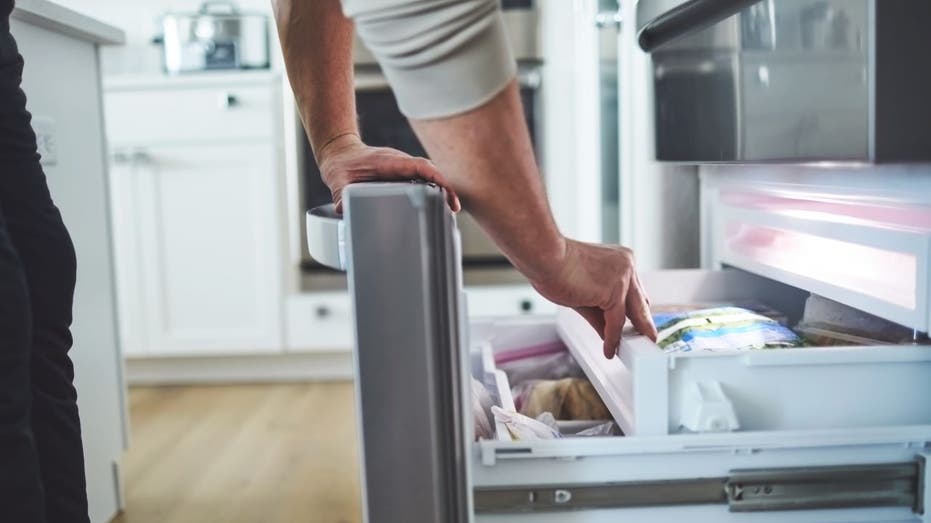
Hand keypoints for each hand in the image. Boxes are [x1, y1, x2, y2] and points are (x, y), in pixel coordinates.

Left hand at [317, 133, 460, 212]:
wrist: (340, 153)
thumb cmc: (341, 165)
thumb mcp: (337, 181)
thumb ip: (340, 195)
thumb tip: (344, 210)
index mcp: (388, 161)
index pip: (418, 166)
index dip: (435, 177)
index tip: (446, 192)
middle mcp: (399, 162)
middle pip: (429, 171)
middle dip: (444, 187)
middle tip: (454, 208)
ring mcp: (402, 167)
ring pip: (428, 175)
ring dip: (441, 190)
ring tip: (450, 210)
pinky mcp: (402, 174)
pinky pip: (422, 179)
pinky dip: (432, 190)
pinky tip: (437, 206)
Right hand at [530, 239, 657, 358]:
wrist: (544, 257)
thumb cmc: (554, 267)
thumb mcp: (583, 292)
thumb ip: (598, 313)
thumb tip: (606, 332)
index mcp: (620, 260)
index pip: (634, 291)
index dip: (635, 311)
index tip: (636, 325)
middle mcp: (626, 266)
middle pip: (640, 302)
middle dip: (642, 324)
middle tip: (646, 340)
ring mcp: (623, 277)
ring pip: (632, 313)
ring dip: (628, 335)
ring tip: (629, 351)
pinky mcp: (614, 291)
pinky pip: (616, 321)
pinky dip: (612, 338)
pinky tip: (609, 349)